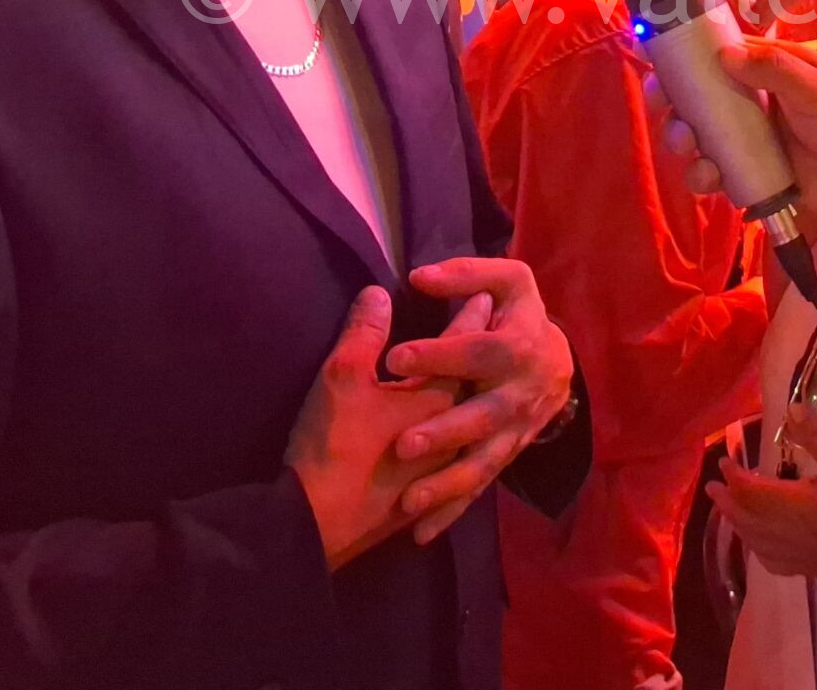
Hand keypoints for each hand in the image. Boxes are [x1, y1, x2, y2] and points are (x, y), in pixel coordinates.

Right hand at [285, 286, 466, 568]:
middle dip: (483, 357)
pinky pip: (457, 467)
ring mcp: (444, 467)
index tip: (484, 297)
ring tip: (484, 385)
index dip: (470, 317)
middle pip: (475, 386)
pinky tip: (461, 450)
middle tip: (496, 335)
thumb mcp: (343, 378)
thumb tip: (378, 294)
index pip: (461, 347)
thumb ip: (364, 333)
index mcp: (437, 398)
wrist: (320, 524)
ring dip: (478, 402)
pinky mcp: (429, 495)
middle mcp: (453, 431)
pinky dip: (462, 450)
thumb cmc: (335, 443)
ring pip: (473, 428)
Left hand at [381, 258, 574, 543]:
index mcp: (517, 348)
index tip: (394, 359)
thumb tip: (419, 275)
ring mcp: (512, 432)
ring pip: (481, 462)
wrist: (559, 364)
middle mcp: (518, 394)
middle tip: (403, 446)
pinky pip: (477, 488)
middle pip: (483, 415)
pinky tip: (419, 532)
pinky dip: (450, 511)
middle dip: (445, 432)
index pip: (479, 351)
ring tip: (410, 500)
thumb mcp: (510, 283)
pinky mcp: (502, 457)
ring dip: (447, 482)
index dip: (440, 354)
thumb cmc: (521, 317)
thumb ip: (469, 273)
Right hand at [645, 39, 816, 237]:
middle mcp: (747, 101)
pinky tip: (707, 176)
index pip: (717, 55)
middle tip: (665, 107)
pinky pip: (712, 171)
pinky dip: (701, 174)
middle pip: (695, 97)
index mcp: (764, 70)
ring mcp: (744, 138)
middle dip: (673, 102)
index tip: (660, 61)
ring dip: (681, 138)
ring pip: (696, 135)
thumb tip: (726, 55)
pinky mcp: (745, 172)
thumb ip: (774, 69)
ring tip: (687, 144)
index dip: (686, 58)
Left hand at [707, 414, 816, 592]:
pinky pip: (771, 562)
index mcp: (789, 504)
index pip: (750, 489)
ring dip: (737, 524)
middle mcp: (784, 532)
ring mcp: (795, 554)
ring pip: (754, 541)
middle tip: (713, 488)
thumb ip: (815, 436)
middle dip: (727, 501)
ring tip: (729, 513)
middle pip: (745, 517)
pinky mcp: (808, 569)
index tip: (725, 461)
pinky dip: (757, 550)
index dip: (734, 475)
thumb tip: (790, 409)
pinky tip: (761, 548)